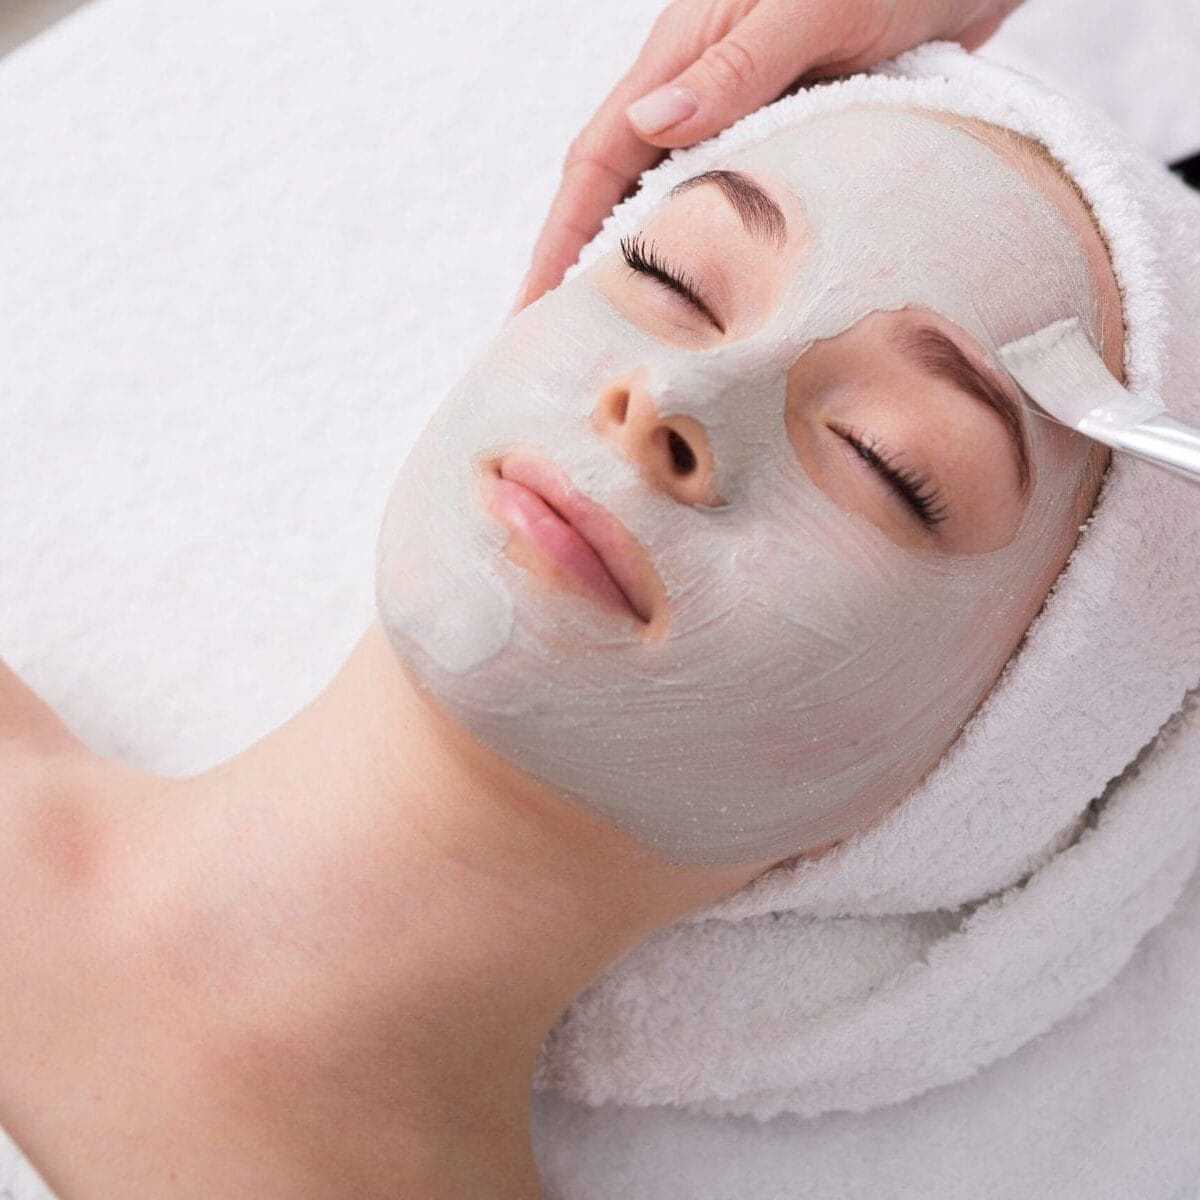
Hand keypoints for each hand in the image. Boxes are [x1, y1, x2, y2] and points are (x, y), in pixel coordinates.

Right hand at [508, 0, 1022, 315]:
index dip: (558, 240)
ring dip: (639, 267)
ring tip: (621, 343)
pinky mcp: (780, 133)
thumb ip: (737, 66)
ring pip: (666, 202)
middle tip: (565, 351)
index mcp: (683, 52)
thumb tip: (652, 122)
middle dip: (580, 268)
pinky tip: (704, 299)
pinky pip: (722, 203)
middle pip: (615, 190)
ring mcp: (736, 113)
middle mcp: (697, 86)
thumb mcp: (813, 8)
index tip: (530, 312)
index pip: (596, 160)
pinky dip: (701, 253)